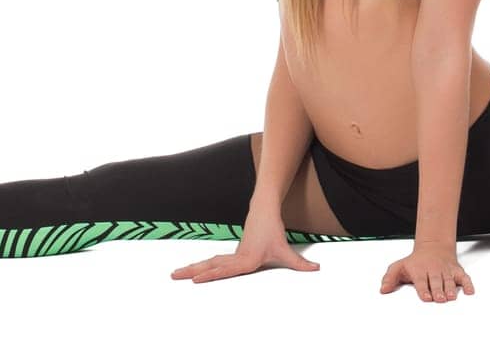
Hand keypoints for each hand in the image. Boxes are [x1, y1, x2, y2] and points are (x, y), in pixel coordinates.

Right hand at [170, 213, 319, 284]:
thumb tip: (317, 269)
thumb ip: (300, 264)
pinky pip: (213, 261)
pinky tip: (192, 273)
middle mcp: (235, 257)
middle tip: (172, 276)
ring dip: (192, 269)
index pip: (225, 270)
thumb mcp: (286, 250)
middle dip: (191, 272)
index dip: (210, 276)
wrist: (264, 209)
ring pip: (208, 263)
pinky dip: (200, 267)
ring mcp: (231, 254)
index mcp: (245, 259)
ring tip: (175, 275)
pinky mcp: (232, 253)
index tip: (195, 281)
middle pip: (209, 266)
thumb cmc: (274, 231)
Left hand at [379, 242, 474, 301]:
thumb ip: (390, 278)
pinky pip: (464, 277)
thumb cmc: (415, 262)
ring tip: (452, 297)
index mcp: (420, 270)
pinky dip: (468, 283)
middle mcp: (434, 270)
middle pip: (436, 281)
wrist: (433, 246)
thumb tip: (383, 289)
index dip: (423, 289)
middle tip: (440, 299)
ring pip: (449, 280)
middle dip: (438, 290)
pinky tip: (470, 291)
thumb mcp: (399, 266)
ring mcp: (446, 270)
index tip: (426, 297)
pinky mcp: (456, 271)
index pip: (422, 280)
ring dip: (451, 288)